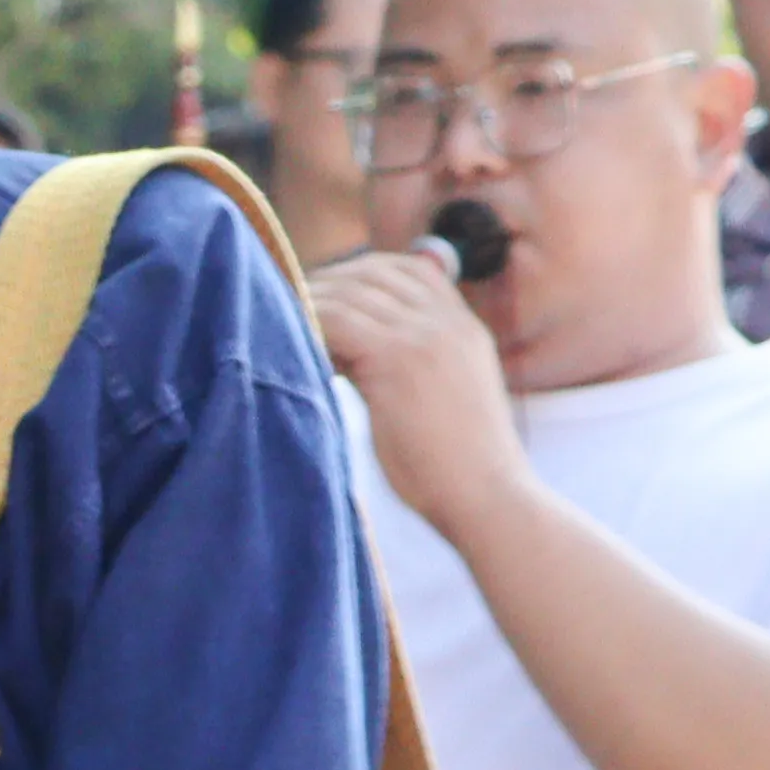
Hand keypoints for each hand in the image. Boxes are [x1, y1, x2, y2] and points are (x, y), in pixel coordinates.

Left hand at [303, 242, 526, 536]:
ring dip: (312, 302)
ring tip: (281, 324)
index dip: (362, 275)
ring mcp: (425, 336)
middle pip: (375, 273)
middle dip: (329, 283)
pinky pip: (336, 320)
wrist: (488, 498)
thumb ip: (411, 365)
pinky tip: (289, 344)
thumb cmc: (458, 468)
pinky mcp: (397, 358)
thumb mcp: (446, 398)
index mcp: (465, 328)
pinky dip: (308, 323)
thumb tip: (348, 353)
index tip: (328, 295)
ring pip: (351, 292)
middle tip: (290, 303)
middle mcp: (448, 323)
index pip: (410, 271)